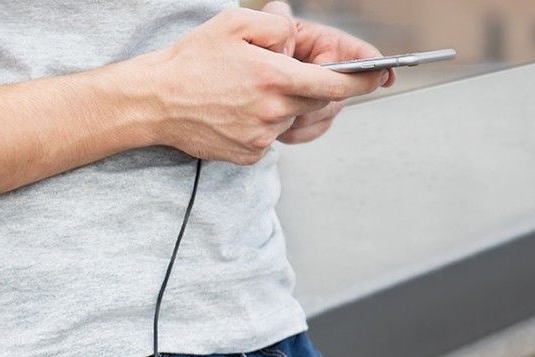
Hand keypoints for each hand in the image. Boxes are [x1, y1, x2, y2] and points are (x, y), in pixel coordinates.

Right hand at [149, 7, 384, 164]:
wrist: (153, 102)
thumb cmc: (191, 61)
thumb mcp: (235, 24)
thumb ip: (278, 27)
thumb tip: (299, 40)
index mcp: (275, 77)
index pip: (337, 84)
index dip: (364, 81)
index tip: (381, 77)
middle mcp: (273, 111)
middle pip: (316, 101)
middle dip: (312, 86)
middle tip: (284, 73)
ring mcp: (260, 137)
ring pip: (291, 119)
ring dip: (283, 104)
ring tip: (249, 91)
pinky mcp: (247, 154)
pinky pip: (270, 138)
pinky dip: (263, 123)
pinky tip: (237, 110)